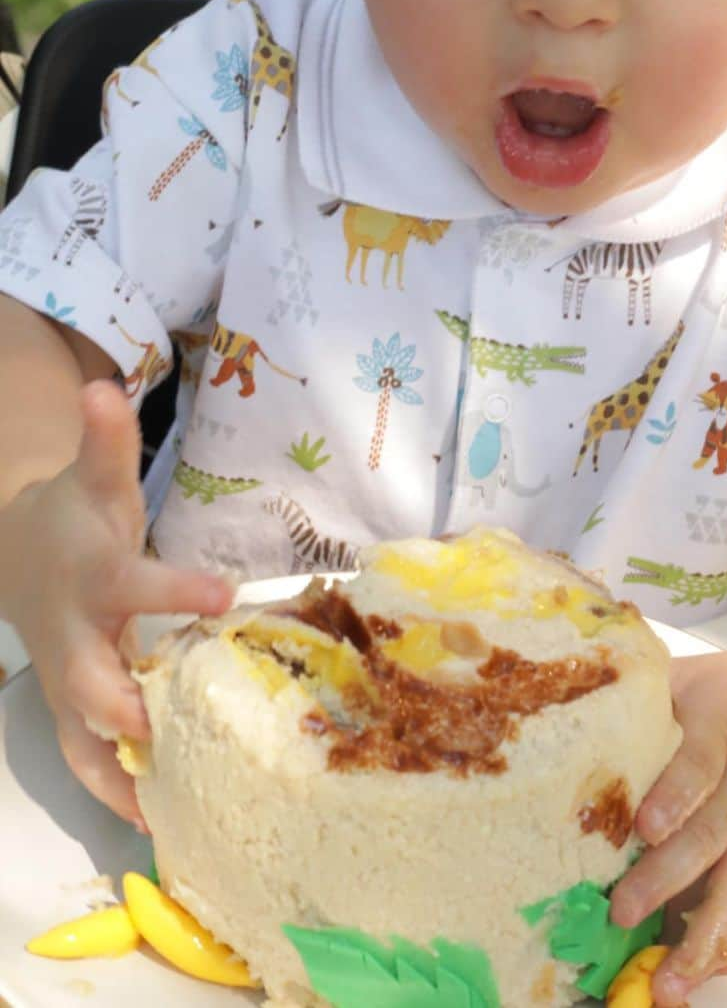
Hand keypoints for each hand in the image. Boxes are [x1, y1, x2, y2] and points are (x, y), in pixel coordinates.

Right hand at [2, 380, 233, 824]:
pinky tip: (164, 823)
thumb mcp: (94, 477)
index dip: (175, 587)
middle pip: (95, 684)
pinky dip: (119, 793)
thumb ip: (105, 439)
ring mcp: (67, 685)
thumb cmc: (74, 518)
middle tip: (190, 740)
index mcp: (94, 578)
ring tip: (178, 817)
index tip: (223, 591)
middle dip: (135, 711)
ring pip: (85, 741)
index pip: (134, 584)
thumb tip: (105, 384)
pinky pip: (91, 761)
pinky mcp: (71, 712)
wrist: (23, 560)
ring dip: (125, 777)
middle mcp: (75, 640)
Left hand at [609, 644, 726, 1005]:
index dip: (673, 794)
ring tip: (669, 983)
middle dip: (665, 879)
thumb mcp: (707, 675)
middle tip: (623, 912)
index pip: (697, 765)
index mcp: (724, 731)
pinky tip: (710, 974)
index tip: (646, 825)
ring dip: (706, 942)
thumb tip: (579, 692)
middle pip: (710, 837)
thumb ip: (649, 690)